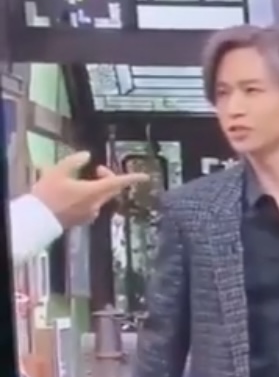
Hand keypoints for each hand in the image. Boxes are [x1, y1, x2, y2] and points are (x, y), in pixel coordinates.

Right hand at [33, 151, 147, 227]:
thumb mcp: (58, 171)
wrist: (37, 220)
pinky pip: (91, 205)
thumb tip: (86, 156)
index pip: (118, 183)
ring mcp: (89, 214)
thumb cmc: (48, 195)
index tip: (144, 176)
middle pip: (110, 189)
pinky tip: (73, 194)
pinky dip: (88, 197)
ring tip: (78, 181)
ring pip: (100, 197)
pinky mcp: (82, 221)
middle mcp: (96, 205)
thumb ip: (74, 161)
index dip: (133, 178)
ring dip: (96, 187)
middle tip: (96, 169)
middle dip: (108, 177)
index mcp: (94, 192)